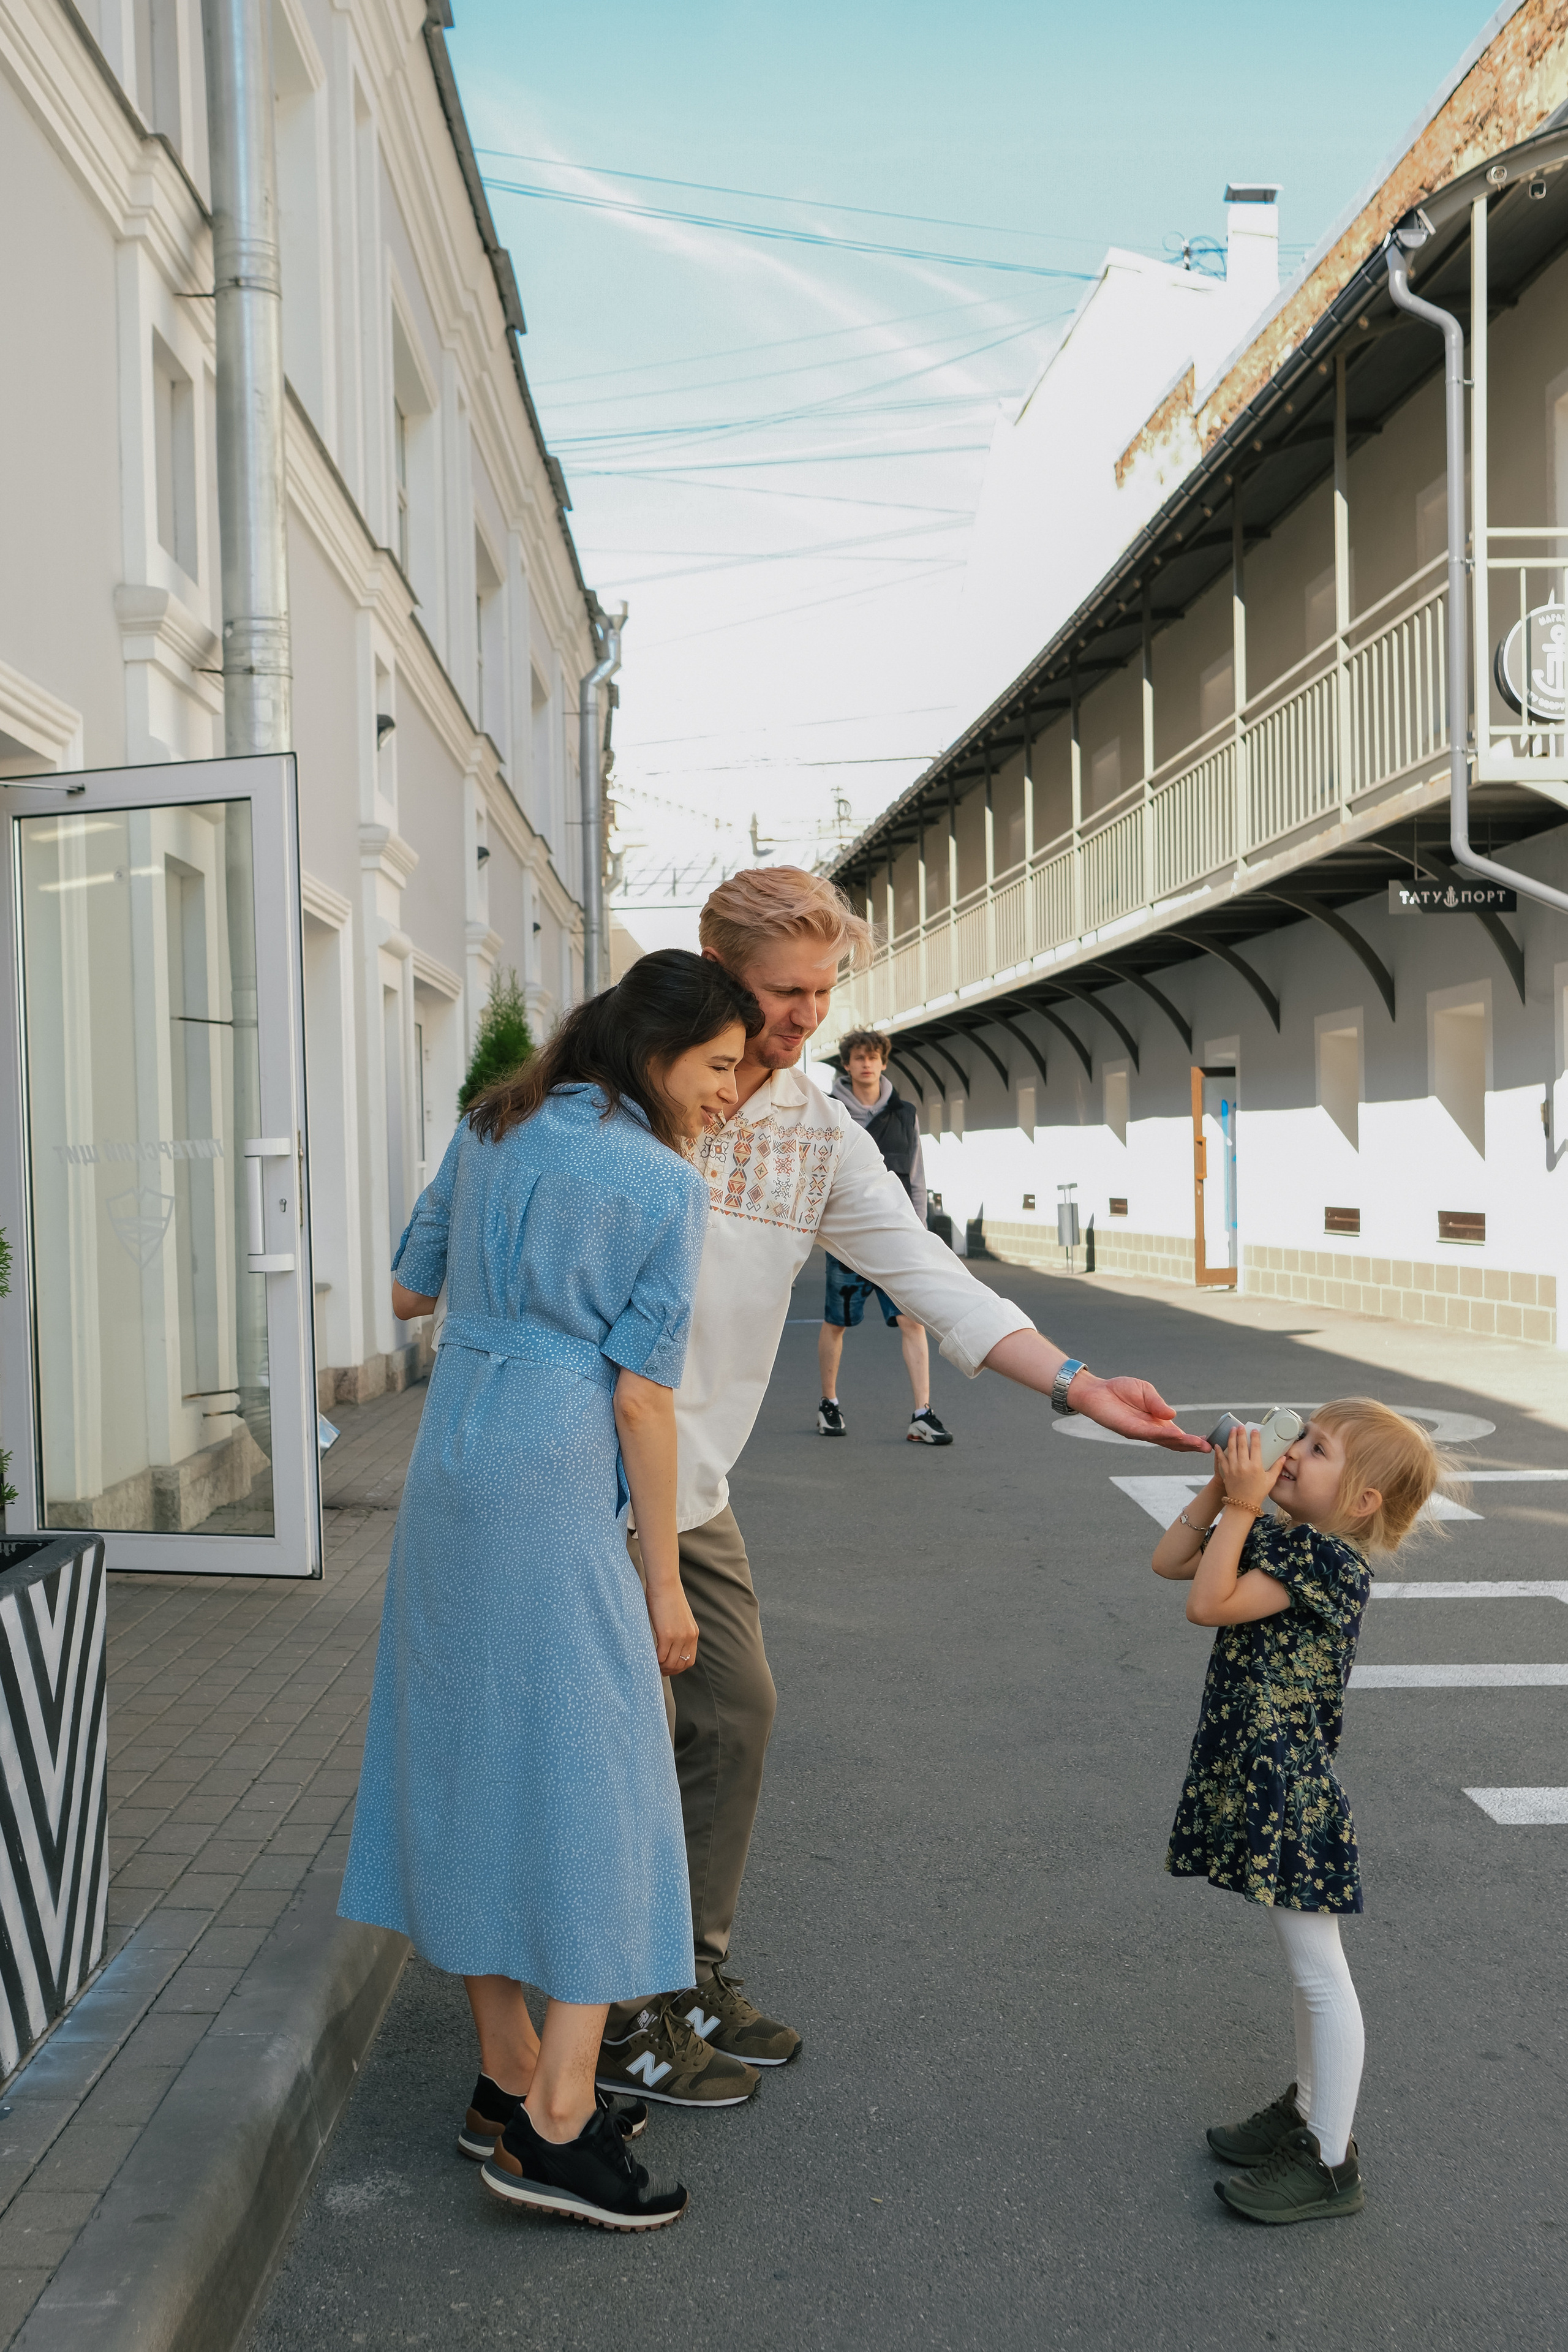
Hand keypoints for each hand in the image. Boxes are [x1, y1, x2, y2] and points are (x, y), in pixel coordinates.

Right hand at [647, 1581, 699, 1676]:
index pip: (689, 1660)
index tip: (667, 1668)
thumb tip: (669, 1643)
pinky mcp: (667, 1634)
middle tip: (657, 1669)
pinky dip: (655, 1660)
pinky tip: (649, 1657)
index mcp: (693, 1633)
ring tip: (652, 1664)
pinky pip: (661, 1656)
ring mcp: (679, 1637)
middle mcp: (689, 1637)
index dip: (678, 1668)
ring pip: (670, 1663)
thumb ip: (679, 1631)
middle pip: (680, 1664)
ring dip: (660, 1667)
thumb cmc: (668, 1597)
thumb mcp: (680, 1617)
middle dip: (668, 1671)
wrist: (665, 1584)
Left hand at [1069, 1373, 1211, 1452]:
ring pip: (1163, 1440)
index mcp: (1157, 1422)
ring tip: (1197, 1443)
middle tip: (1209, 1448)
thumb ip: (1158, 1404)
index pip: (1177, 1435)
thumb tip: (1173, 1415)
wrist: (1096, 1390)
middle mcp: (1150, 1430)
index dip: (1192, 1439)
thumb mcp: (1146, 1392)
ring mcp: (1140, 1432)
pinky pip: (1148, 1433)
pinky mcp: (1128, 1429)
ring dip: (1181, 1442)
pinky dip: (1163, 1435)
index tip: (1209, 1442)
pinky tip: (1175, 1434)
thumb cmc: (1120, 1390)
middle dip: (1191, 1445)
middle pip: (1173, 1442)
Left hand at [1216, 1424, 1276, 1509]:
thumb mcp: (1270, 1480)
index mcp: (1256, 1466)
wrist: (1243, 1504)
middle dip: (1241, 1433)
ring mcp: (1233, 1468)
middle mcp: (1244, 1465)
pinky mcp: (1226, 1472)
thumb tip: (1283, 1457)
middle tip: (1240, 1426)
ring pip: (1231, 1449)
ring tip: (1231, 1430)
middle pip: (1241, 1445)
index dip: (1255, 1437)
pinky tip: (1218, 1445)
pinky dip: (1219, 1451)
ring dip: (1231, 1438)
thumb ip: (1277, 1467)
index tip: (1254, 1430)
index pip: (1255, 1447)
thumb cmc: (1258, 1493)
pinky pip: (1221, 1459)